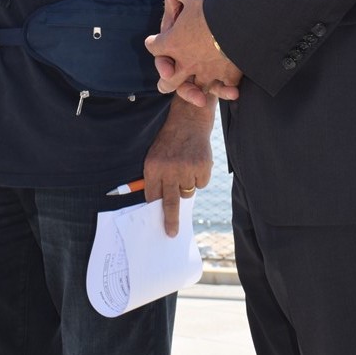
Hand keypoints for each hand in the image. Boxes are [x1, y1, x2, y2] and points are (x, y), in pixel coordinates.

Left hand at [143, 96, 214, 235]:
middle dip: (170, 220)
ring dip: (187, 184)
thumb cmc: (169, 142)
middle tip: (171, 233)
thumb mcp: (155, 156)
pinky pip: (201, 184)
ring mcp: (187, 168)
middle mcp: (169, 169)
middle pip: (170, 203)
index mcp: (153, 167)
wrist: (189, 121)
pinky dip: (199, 177)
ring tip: (185, 165)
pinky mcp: (203, 167)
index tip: (158, 224)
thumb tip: (158, 205)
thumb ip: (155, 179)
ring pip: (187, 192)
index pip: (152, 196)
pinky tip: (195, 162)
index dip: (156, 210)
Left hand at [146, 0, 242, 106]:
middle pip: (168, 81)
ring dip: (195, 91)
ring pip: (195, 90)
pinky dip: (226, 90)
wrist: (242, 20)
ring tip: (198, 93)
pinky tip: (229, 89)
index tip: (155, 41)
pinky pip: (224, 88)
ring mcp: (207, 72)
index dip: (154, 43)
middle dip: (167, 80)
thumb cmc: (213, 7)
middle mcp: (186, 62)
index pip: (154, 47)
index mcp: (173, 43)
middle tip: (169, 77)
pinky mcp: (228, 76)